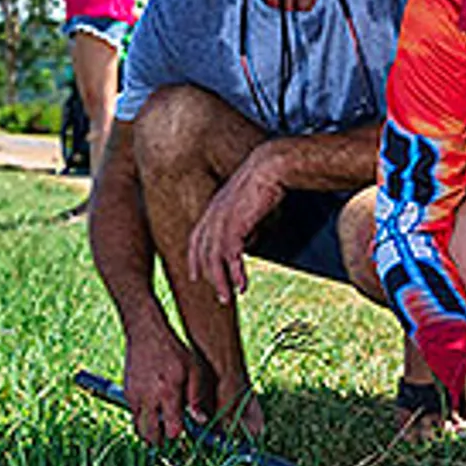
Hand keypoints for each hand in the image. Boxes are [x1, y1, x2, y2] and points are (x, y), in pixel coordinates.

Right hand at [122, 317, 206, 444]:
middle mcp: (149, 397)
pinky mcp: (127, 393)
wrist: (146, 333)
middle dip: (160, 441)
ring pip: (139, 428)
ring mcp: (135, 396)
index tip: (181, 433)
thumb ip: (196, 397)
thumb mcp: (193, 369)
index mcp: (169, 392)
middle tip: (168, 439)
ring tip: (159, 430)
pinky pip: (133, 415)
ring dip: (149, 433)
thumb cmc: (174, 351)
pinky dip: (142, 419)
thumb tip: (201, 421)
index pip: (171, 429)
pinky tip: (152, 413)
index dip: (177, 435)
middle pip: (150, 435)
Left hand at [186, 147, 285, 303]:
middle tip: (218, 296)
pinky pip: (230, 257)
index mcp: (213, 209)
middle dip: (208, 277)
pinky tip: (242, 285)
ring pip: (214, 260)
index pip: (196, 239)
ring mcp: (221, 221)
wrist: (270, 167)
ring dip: (221, 282)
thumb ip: (246, 225)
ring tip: (228, 298)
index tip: (195, 276)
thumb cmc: (266, 182)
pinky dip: (236, 273)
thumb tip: (249, 243)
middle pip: (202, 253)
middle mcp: (212, 216)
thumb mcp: (250, 207)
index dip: (195, 259)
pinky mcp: (234, 226)